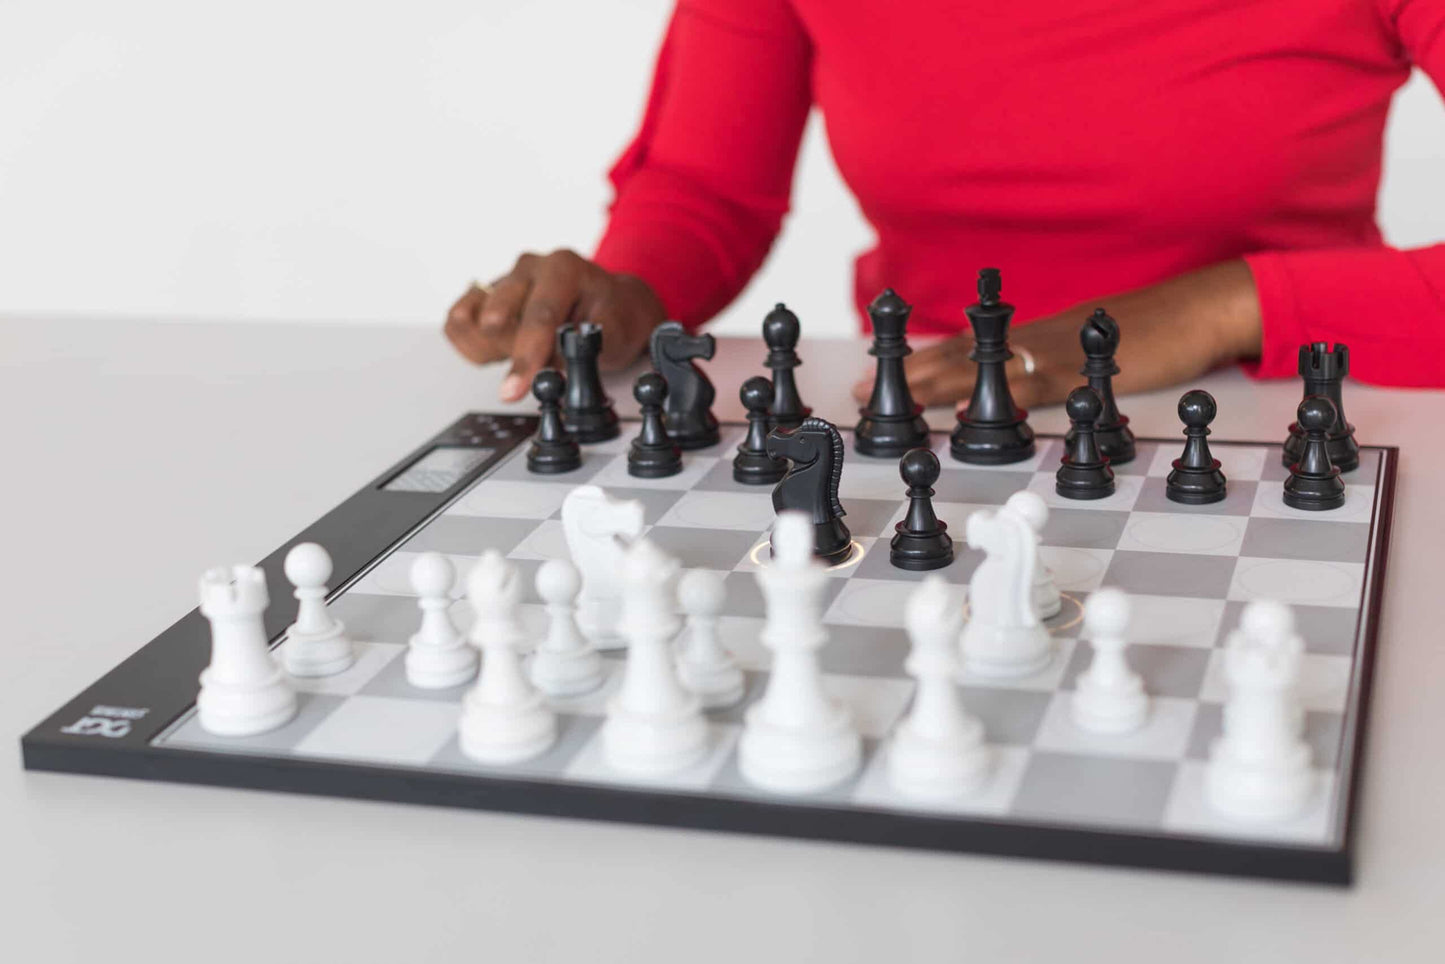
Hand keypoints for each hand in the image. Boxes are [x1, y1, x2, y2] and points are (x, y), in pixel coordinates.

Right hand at [444, 249, 666, 401]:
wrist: (609, 303)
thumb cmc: (612, 317)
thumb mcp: (613, 334)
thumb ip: (582, 351)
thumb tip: (552, 373)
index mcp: (564, 269)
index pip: (538, 316)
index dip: (525, 357)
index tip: (514, 390)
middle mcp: (529, 267)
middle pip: (496, 319)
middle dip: (510, 354)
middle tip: (536, 364)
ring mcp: (503, 278)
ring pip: (471, 322)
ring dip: (493, 350)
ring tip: (524, 351)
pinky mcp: (483, 294)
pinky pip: (456, 324)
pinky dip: (474, 346)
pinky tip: (501, 349)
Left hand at [851, 259, 1263, 409]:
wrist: (1205, 307)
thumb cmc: (1148, 334)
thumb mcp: (1084, 354)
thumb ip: (1046, 370)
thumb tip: (1007, 393)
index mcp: (1031, 339)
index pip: (961, 351)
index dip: (915, 365)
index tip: (869, 378)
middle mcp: (1035, 341)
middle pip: (959, 357)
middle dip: (906, 376)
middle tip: (855, 391)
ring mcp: (1060, 354)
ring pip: (986, 369)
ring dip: (937, 384)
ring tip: (895, 399)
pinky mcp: (1088, 372)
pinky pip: (1038, 386)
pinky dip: (1001, 399)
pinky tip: (972, 410)